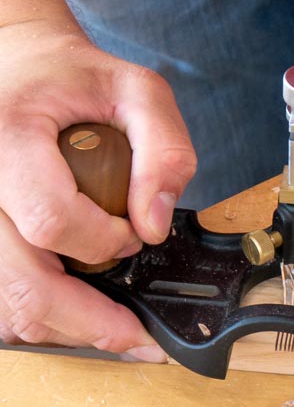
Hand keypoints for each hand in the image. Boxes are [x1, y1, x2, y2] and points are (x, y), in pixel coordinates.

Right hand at [0, 21, 195, 358]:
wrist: (17, 67)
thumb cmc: (75, 78)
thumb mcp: (139, 90)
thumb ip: (164, 149)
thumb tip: (156, 224)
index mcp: (8, 138)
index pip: (49, 220)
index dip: (102, 242)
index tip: (133, 237)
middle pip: (22, 282)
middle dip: (89, 320)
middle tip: (139, 339)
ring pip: (8, 301)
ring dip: (65, 324)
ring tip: (114, 328)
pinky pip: (2, 294)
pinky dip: (40, 312)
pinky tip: (77, 311)